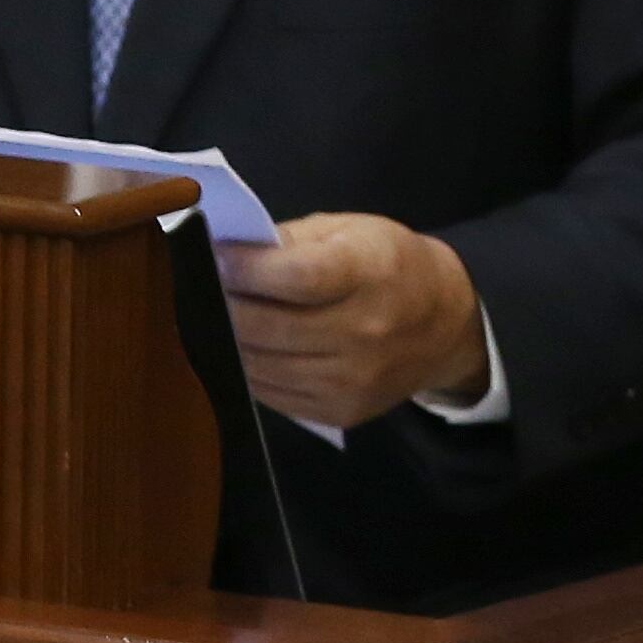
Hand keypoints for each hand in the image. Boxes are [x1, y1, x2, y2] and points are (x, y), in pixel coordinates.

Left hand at [215, 213, 487, 431]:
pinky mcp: (340, 412)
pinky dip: (247, 369)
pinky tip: (240, 344)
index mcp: (368, 274)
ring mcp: (352, 380)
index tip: (217, 256)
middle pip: (272, 327)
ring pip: (263, 366)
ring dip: (228, 339)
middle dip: (225, 305)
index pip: (298, 277)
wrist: (443, 323)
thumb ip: (290, 240)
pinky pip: (272, 394)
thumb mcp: (348, 230)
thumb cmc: (387, 263)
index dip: (249, 269)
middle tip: (199, 285)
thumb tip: (228, 252)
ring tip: (213, 313)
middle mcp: (364, 333)